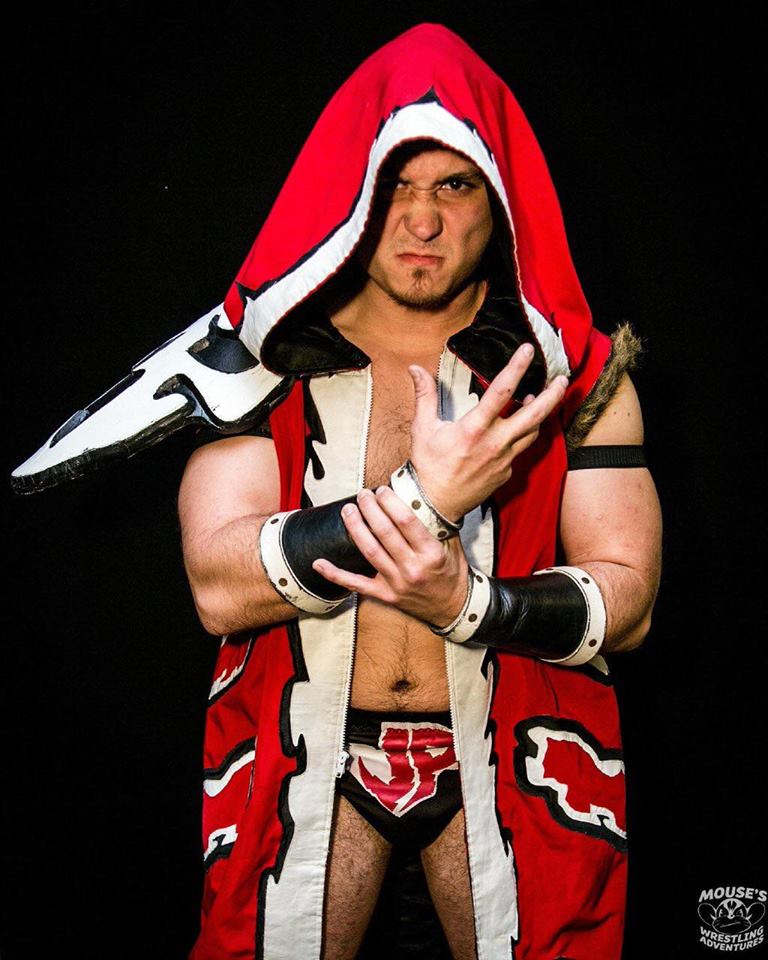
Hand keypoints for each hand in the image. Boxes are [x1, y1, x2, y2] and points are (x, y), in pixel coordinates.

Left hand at [311, 486, 468, 624]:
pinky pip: (356, 584)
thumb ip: (436, 524)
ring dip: (356, 528)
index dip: (390, 503)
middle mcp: (413, 568)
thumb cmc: (452, 573)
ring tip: (348, 510)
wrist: (454, 608)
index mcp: (430, 554)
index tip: (382, 490)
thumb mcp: (451, 546)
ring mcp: (397, 583)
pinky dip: (335, 574)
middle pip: (384, 533)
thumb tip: (418, 497)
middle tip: (362, 495)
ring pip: (370, 552)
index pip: (406, 522)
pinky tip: (319, 563)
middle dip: (370, 509)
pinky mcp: (385, 595)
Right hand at [408, 343, 568, 520]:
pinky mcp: (506, 473)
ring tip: (541, 399)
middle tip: (563, 379)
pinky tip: (516, 430)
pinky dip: (520, 437)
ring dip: (540, 414)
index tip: (527, 351)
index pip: (501, 391)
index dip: (516, 367)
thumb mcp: (422, 428)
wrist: (435, 504)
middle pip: (534, 415)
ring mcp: (504, 460)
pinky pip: (519, 451)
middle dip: (552, 395)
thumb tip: (415, 369)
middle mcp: (495, 443)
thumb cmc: (428, 466)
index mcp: (474, 428)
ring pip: (532, 432)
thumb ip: (424, 395)